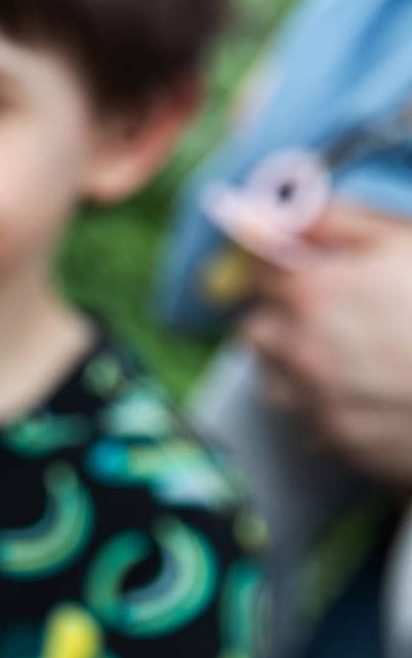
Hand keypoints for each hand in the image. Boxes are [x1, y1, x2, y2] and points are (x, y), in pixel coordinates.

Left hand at [243, 204, 411, 486]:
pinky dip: (328, 413)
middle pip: (259, 330)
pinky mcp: (337, 443)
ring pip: (276, 383)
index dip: (286, 270)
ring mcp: (315, 401)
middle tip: (332, 321)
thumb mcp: (406, 242)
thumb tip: (287, 213)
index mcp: (311, 292)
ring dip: (298, 372)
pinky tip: (371, 401)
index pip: (261, 273)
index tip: (309, 274)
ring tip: (351, 366)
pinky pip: (309, 425)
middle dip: (284, 321)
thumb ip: (339, 223)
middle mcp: (299, 348)